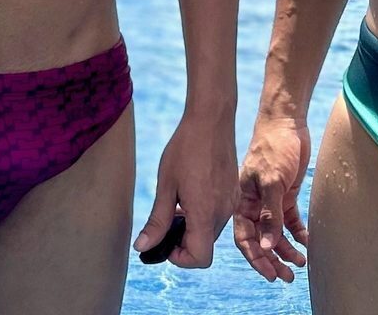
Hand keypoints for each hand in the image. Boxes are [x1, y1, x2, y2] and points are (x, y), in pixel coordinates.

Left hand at [133, 110, 237, 267]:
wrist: (211, 119)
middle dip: (184, 241)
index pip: (200, 259)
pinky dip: (204, 214)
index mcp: (205, 213)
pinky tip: (191, 192)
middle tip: (166, 219)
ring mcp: (231, 203)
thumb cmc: (186, 148)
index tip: (166, 241)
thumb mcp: (166, 185)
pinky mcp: (234, 193)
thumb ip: (157, 220)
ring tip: (178, 202)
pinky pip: (219, 215)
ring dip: (194, 227)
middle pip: (205, 246)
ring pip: (211, 231)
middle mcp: (223, 212)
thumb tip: (143, 247)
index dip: (180, 258)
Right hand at [233, 115, 310, 281]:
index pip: (245, 238)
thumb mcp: (272, 182)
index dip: (255, 258)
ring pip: (276, 233)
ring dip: (286, 250)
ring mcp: (271, 200)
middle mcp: (255, 204)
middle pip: (261, 240)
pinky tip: (307, 243)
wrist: (287, 121)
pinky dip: (298, 234)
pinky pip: (290, 221)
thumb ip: (270, 216)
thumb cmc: (274, 147)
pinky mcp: (286, 194)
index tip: (270, 274)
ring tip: (300, 263)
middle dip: (272, 260)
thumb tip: (267, 247)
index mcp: (243, 201)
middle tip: (287, 277)